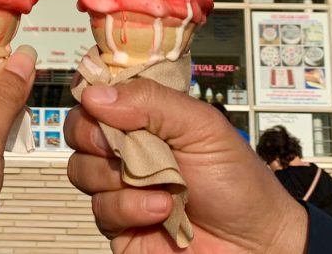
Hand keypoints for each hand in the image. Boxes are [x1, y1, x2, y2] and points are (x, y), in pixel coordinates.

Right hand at [65, 80, 308, 253]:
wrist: (254, 244)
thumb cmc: (237, 182)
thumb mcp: (202, 127)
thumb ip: (151, 102)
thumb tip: (95, 95)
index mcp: (146, 116)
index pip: (100, 93)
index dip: (92, 92)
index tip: (96, 98)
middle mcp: (127, 148)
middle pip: (78, 128)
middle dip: (94, 134)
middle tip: (118, 142)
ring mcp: (119, 186)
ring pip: (82, 169)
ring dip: (118, 175)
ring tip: (162, 183)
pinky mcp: (118, 224)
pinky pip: (100, 209)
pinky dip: (130, 207)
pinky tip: (162, 209)